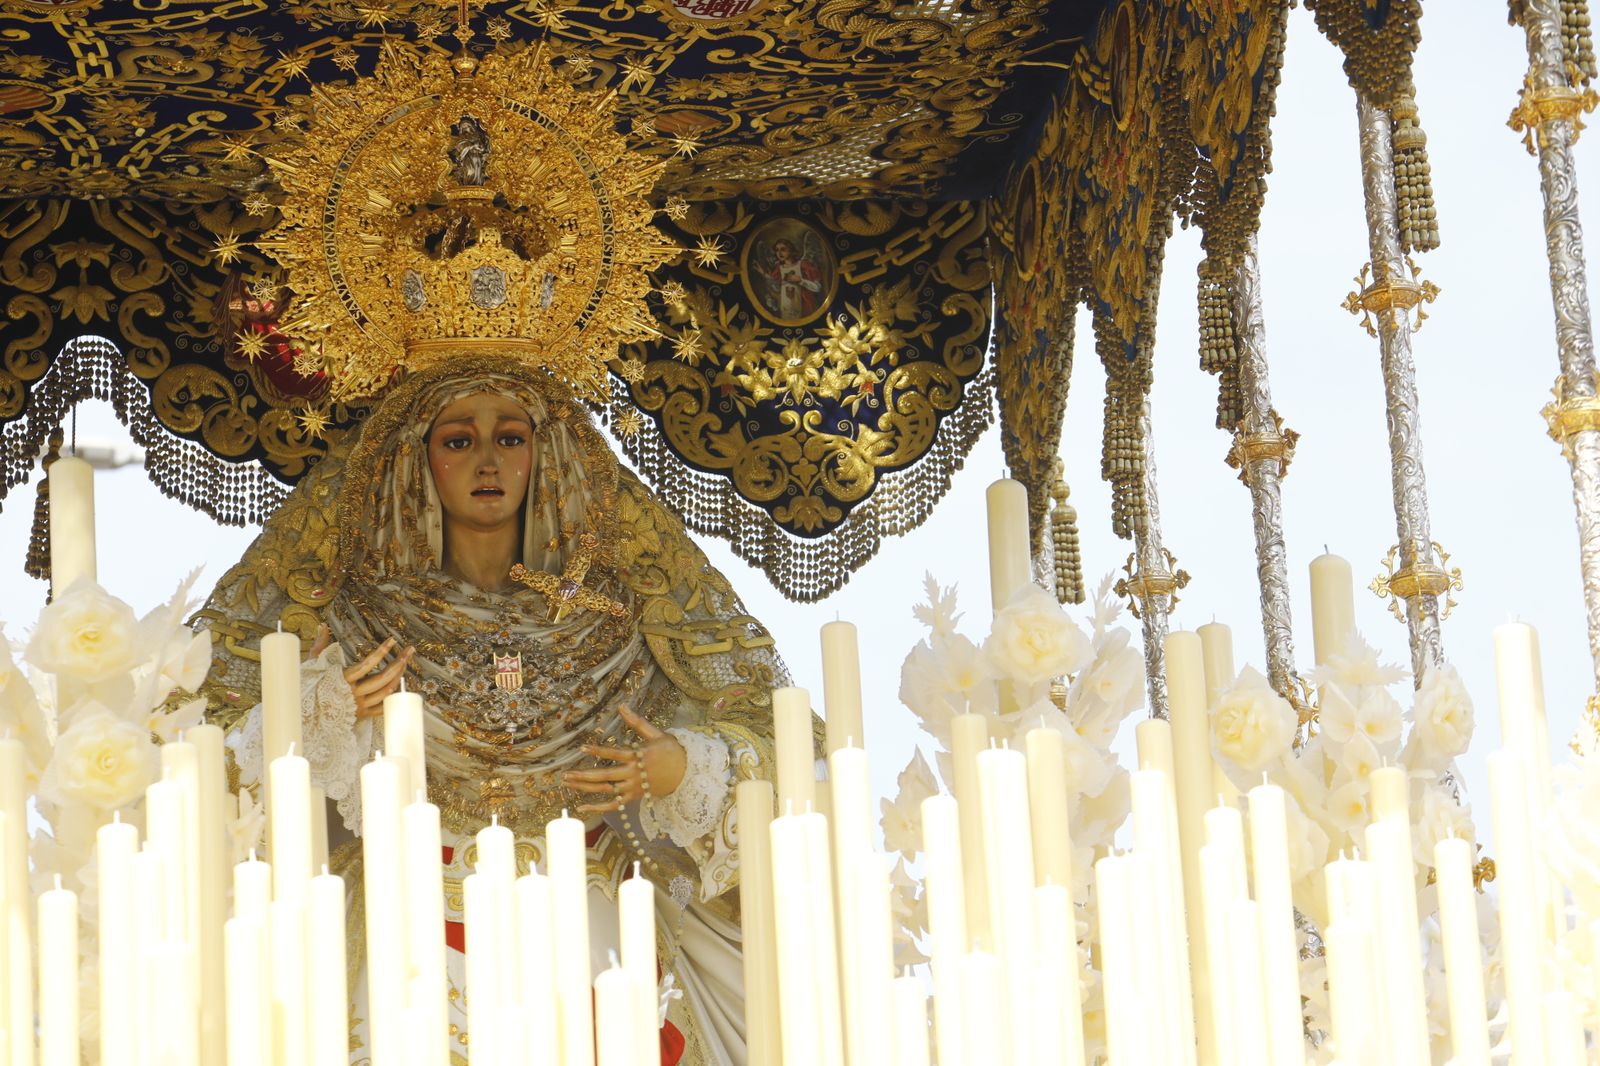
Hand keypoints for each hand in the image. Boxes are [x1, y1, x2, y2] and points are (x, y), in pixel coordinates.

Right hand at [311, 625, 414, 719]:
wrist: (306, 717)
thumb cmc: (309, 688)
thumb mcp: (313, 665)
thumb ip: (321, 645)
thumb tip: (322, 626)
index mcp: (343, 679)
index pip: (367, 663)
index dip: (382, 651)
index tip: (392, 640)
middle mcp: (354, 693)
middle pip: (383, 678)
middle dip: (399, 663)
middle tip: (409, 651)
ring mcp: (360, 705)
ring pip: (385, 691)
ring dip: (398, 677)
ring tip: (405, 664)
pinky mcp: (362, 715)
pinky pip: (382, 707)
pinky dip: (392, 696)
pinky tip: (399, 686)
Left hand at [564, 705, 685, 813]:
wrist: (686, 774)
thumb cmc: (671, 751)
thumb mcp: (656, 734)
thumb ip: (637, 722)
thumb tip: (622, 706)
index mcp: (639, 757)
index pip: (615, 754)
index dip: (598, 752)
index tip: (582, 748)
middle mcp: (634, 774)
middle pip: (606, 776)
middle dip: (584, 776)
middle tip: (565, 774)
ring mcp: (633, 788)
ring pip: (606, 791)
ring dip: (586, 788)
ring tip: (568, 784)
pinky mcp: (634, 797)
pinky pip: (614, 805)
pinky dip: (598, 808)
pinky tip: (582, 808)